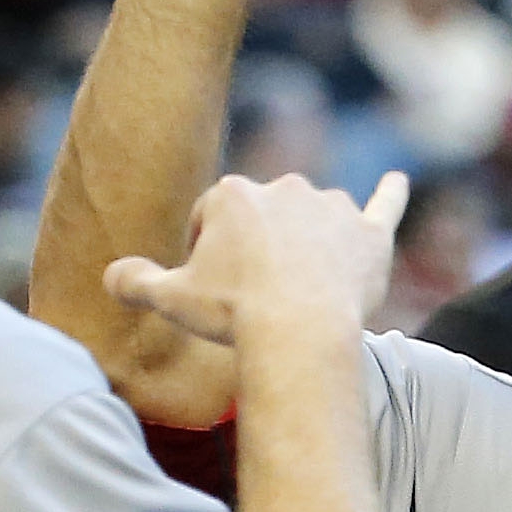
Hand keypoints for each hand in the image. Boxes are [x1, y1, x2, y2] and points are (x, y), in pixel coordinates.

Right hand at [106, 170, 406, 345]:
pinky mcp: (369, 233)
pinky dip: (391, 194)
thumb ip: (135, 281)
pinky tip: (398, 182)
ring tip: (302, 290)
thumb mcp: (169, 298)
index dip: (208, 256)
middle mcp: (284, 187)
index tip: (214, 289)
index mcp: (232, 193)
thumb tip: (112, 276)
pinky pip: (384, 205)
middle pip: (264, 216)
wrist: (299, 329)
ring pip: (314, 220)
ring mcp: (331, 206)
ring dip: (308, 243)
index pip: (212, 218)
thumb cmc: (232, 312)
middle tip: (254, 297)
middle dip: (258, 248)